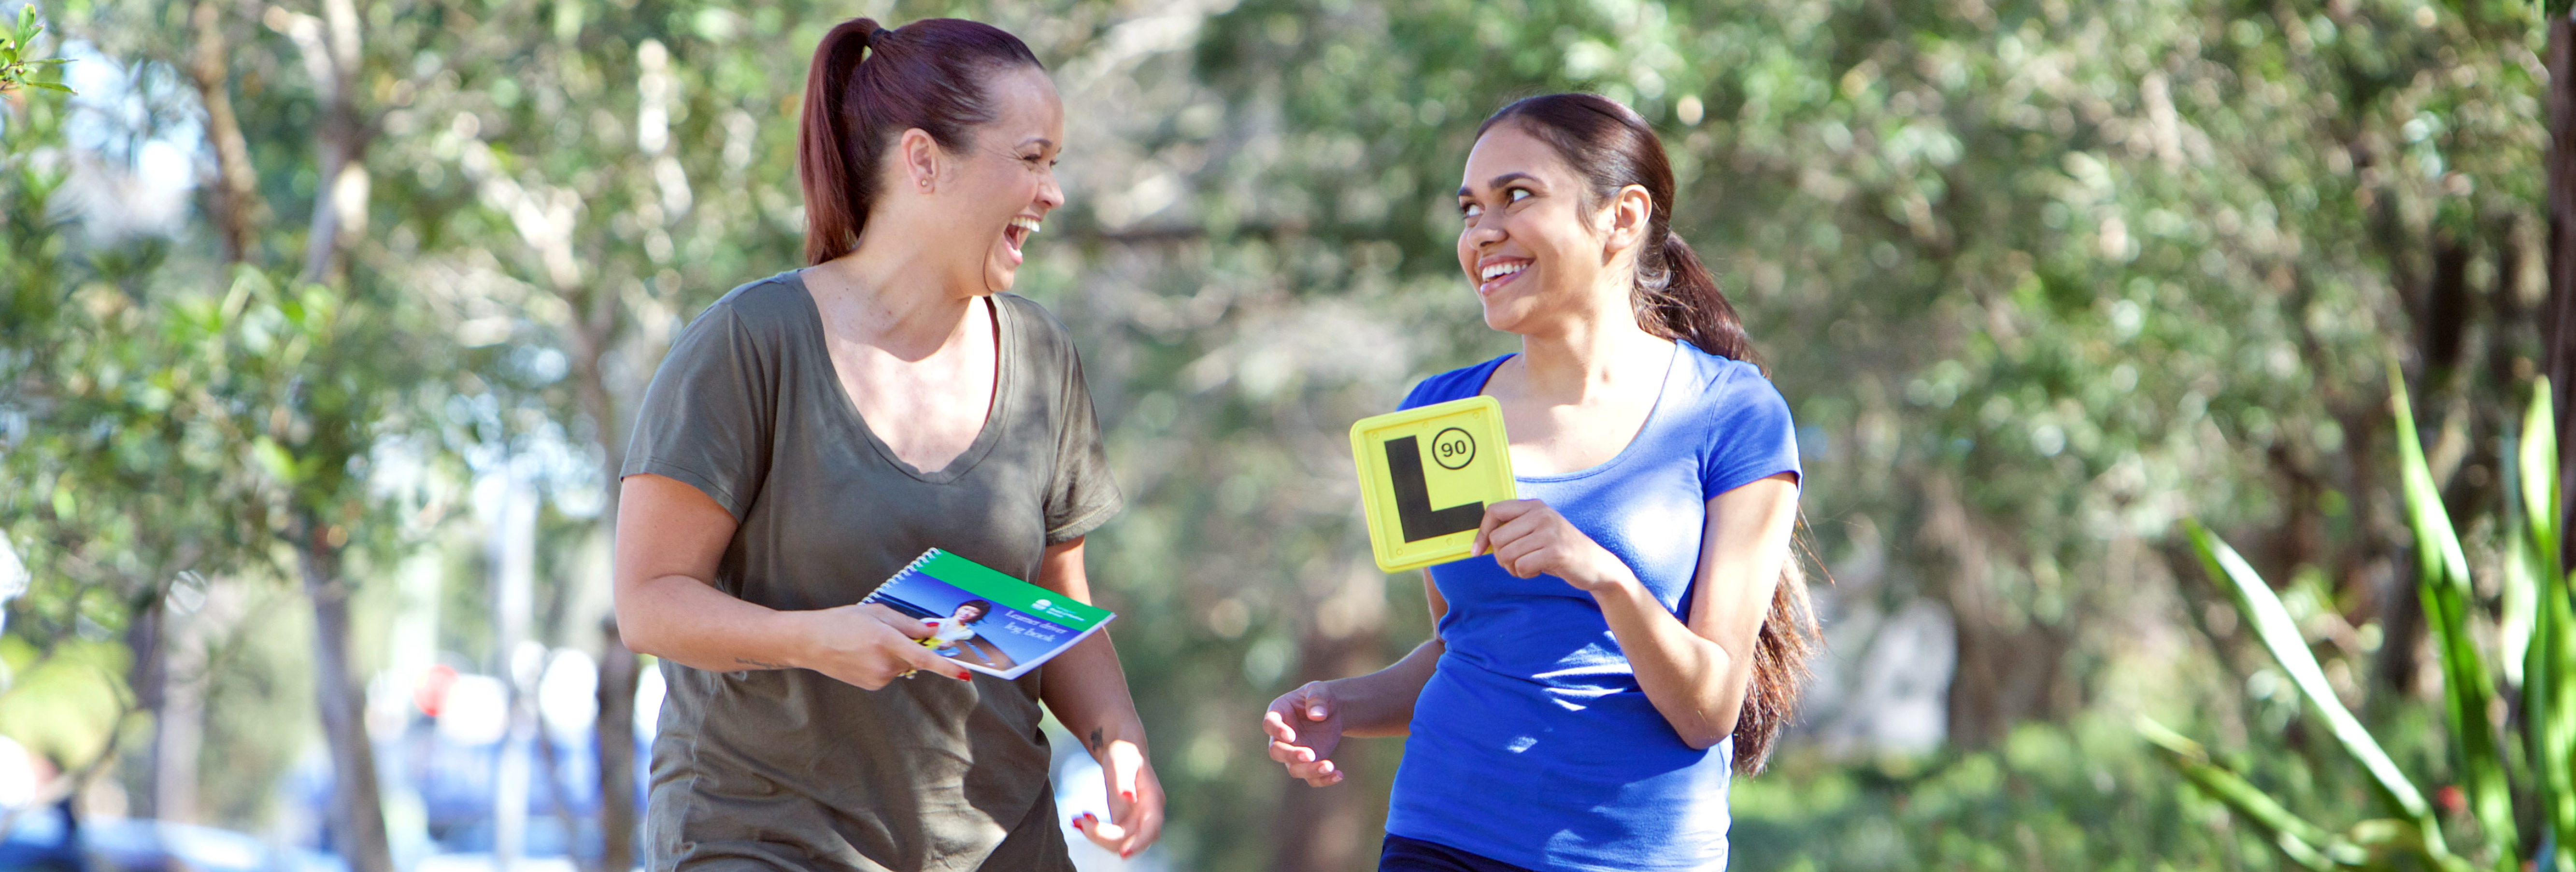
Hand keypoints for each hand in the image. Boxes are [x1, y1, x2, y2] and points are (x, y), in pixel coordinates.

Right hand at [796, 603, 968, 688]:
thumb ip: (908, 623)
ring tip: (869, 643)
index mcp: (885, 640)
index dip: (947, 667)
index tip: (965, 674)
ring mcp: (877, 678)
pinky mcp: (872, 685)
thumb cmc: (841, 622)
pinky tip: (865, 654)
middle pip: (915, 657)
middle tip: (891, 633)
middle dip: (914, 646)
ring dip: (896, 654)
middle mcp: (883, 663)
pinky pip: (891, 673)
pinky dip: (886, 663)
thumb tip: (933, 632)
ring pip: (903, 665)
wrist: (810, 642)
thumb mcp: (876, 613)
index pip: (924, 658)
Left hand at [1072, 737, 1164, 858]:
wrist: (1121, 748)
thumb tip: (1128, 797)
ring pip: (1120, 841)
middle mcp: (1147, 814)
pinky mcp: (1123, 820)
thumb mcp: (1122, 762)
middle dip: (1106, 839)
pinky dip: (1095, 832)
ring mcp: (1136, 819)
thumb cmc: (1124, 752)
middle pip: (1132, 839)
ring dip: (1097, 837)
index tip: (1123, 854)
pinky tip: (1081, 818)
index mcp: (1153, 801)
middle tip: (1081, 823)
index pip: (1151, 829)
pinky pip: (1111, 835)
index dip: (1140, 844)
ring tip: (1078, 819)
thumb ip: (1125, 780)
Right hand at [1262, 681, 1346, 786]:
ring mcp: (1294, 752)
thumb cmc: (1320, 697)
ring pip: (1294, 769)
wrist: (1332, 710)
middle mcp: (1281, 737)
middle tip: (1310, 755)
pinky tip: (1338, 775)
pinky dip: (1324, 779)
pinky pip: (1312, 778)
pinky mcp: (1308, 763)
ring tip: (1329, 766)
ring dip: (1309, 770)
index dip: (1277, 731)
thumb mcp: (1319, 691)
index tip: (1291, 735)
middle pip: (1276, 751)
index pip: (1269, 724)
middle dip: (1291, 755)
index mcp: (1279, 713)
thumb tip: (1317, 716)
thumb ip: (1317, 699)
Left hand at [1473, 499, 1631, 592]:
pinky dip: (1525, 574)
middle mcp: (1542, 514)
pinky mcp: (1555, 551)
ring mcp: (1550, 532)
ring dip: (1513, 568)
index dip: (1481, 533)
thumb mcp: (1538, 532)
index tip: (1477, 551)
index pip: (1494, 511)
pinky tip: (1538, 571)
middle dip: (1501, 557)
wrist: (1597, 566)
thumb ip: (1515, 530)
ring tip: (1529, 566)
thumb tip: (1481, 540)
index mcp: (1534, 506)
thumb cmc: (1561, 551)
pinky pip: (1521, 567)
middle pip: (1497, 538)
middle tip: (1517, 563)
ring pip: (1507, 554)